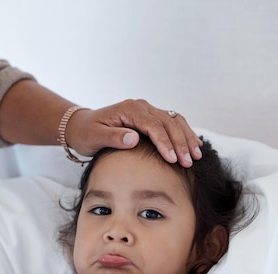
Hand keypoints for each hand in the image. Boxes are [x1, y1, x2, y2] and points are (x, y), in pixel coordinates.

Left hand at [65, 99, 202, 166]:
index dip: (165, 143)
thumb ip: (114, 137)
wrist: (81, 125)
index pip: (153, 126)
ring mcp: (147, 110)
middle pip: (168, 122)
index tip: (173, 160)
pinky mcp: (150, 117)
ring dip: (186, 137)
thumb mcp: (95, 137)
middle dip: (180, 143)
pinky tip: (194, 146)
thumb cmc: (87, 133)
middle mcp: (141, 107)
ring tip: (196, 156)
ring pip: (174, 121)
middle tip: (189, 162)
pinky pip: (171, 123)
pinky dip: (184, 133)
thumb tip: (134, 139)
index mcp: (130, 109)